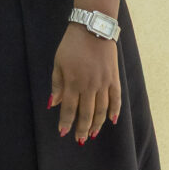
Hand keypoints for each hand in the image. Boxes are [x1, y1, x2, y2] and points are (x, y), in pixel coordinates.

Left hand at [51, 25, 121, 143]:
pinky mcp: (114, 79)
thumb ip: (57, 84)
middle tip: (80, 140)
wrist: (93, 29)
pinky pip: (116, 99)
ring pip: (101, 110)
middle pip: (86, 113)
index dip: (66, 122)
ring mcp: (103, 83)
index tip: (63, 133)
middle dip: (82, 128)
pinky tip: (112, 121)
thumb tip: (52, 104)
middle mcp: (89, 86)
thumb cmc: (72, 45)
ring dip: (97, 124)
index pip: (69, 108)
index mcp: (73, 82)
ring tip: (93, 134)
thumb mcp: (58, 62)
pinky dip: (115, 111)